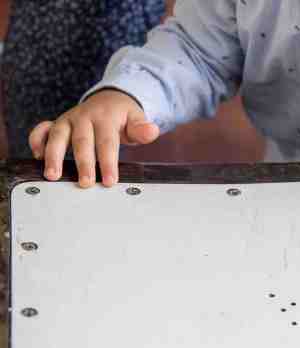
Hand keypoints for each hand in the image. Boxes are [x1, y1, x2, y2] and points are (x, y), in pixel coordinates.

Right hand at [28, 90, 160, 187]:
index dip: (108, 162)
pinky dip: (36, 141)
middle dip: (83, 164)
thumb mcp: (137, 120)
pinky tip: (37, 157)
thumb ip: (142, 129)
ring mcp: (68, 120)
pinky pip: (42, 130)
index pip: (107, 142)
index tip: (110, 181)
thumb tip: (152, 131)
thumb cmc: (123, 116)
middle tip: (85, 183)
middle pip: (82, 142)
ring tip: (52, 176)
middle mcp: (84, 117)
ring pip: (57, 136)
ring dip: (53, 156)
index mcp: (105, 117)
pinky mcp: (57, 123)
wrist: (110, 99)